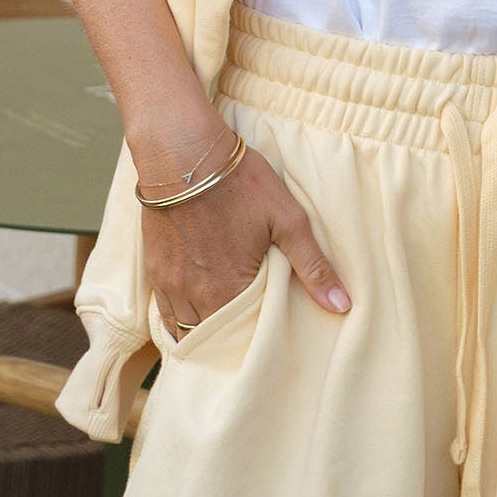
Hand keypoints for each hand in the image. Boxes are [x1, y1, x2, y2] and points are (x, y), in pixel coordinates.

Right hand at [137, 125, 348, 340]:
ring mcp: (171, 284)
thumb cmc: (239, 183)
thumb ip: (313, 266)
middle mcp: (195, 296)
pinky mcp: (154, 270)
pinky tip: (193, 318)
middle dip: (232, 343)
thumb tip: (342, 306)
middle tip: (250, 339)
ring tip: (225, 332)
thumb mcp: (288, 219)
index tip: (271, 340)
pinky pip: (164, 315)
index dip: (258, 342)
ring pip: (186, 331)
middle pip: (215, 340)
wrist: (183, 153)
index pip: (246, 339)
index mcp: (230, 290)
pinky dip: (179, 323)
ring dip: (205, 334)